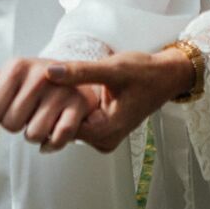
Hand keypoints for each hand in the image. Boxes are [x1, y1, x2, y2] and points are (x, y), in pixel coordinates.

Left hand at [0, 56, 100, 152]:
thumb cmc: (29, 83)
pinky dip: (51, 144)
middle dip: (14, 126)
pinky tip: (48, 137)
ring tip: (37, 122)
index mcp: (16, 67)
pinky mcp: (79, 104)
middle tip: (22, 117)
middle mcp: (40, 75)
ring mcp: (61, 90)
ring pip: (34, 134)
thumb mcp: (2, 81)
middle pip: (11, 125)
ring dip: (33, 136)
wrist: (71, 75)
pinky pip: (59, 138)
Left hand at [42, 49, 195, 152]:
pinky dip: (75, 107)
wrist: (166, 75)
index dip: (50, 109)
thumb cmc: (144, 72)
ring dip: (65, 107)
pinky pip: (81, 122)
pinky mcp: (105, 129)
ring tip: (60, 85)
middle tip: (48, 84)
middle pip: (66, 129)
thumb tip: (49, 72)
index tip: (43, 89)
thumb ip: (80, 71)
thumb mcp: (111, 68)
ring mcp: (105, 137)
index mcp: (107, 131)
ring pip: (72, 125)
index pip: (63, 128)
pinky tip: (72, 90)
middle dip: (56, 107)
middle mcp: (105, 140)